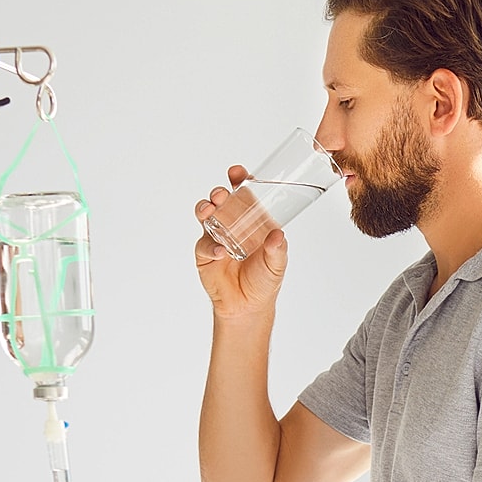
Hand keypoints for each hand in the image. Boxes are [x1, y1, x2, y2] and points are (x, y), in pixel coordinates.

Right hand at [195, 166, 287, 319]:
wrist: (247, 307)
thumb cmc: (264, 281)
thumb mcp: (276, 264)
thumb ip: (277, 250)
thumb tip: (277, 235)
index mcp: (250, 220)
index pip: (244, 195)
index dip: (241, 181)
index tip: (240, 173)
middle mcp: (231, 224)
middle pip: (222, 200)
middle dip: (220, 192)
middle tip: (223, 194)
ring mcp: (215, 236)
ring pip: (205, 215)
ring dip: (206, 208)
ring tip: (211, 209)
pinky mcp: (204, 254)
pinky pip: (204, 245)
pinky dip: (211, 246)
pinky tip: (220, 251)